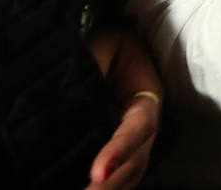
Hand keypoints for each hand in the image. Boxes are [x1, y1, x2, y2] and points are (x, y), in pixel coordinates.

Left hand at [85, 26, 162, 189]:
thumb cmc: (107, 45)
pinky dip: (111, 187)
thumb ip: (94, 60)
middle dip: (113, 182)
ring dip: (113, 188)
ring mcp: (134, 139)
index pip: (138, 126)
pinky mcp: (118, 149)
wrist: (112, 49)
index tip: (97, 172)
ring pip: (132, 172)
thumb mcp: (103, 45)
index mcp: (146, 95)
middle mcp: (145, 122)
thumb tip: (75, 79)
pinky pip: (122, 175)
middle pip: (137, 159)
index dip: (120, 150)